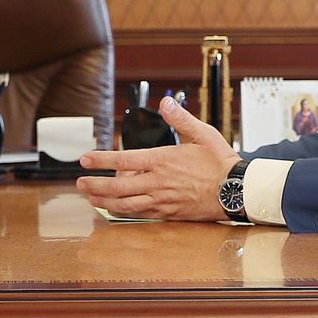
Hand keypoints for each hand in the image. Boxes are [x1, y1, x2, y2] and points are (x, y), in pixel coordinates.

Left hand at [75, 97, 235, 220]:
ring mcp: (162, 200)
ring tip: (90, 197)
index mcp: (163, 160)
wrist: (237, 190)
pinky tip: (114, 210)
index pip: (124, 159)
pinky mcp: (169, 213)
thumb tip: (166, 103)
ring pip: (125, 204)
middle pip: (118, 186)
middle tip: (80, 182)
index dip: (101, 159)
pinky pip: (140, 215)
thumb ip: (180, 118)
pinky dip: (123, 212)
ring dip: (104, 200)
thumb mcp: (202, 133)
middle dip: (95, 184)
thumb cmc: (221, 162)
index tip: (84, 159)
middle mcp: (158, 182)